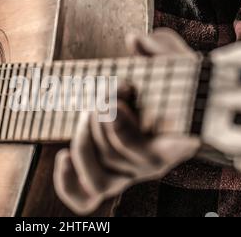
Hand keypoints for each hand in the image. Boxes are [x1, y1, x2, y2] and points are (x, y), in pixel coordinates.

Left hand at [53, 28, 200, 214]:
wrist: (176, 109)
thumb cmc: (176, 88)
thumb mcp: (178, 63)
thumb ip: (163, 50)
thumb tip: (134, 41)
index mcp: (173, 145)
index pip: (147, 155)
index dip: (122, 129)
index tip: (117, 92)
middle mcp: (149, 166)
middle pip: (115, 158)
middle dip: (100, 118)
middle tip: (103, 93)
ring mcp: (127, 174)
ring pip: (99, 180)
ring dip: (84, 143)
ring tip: (88, 112)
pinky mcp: (109, 176)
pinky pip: (85, 198)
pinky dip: (68, 184)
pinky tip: (62, 157)